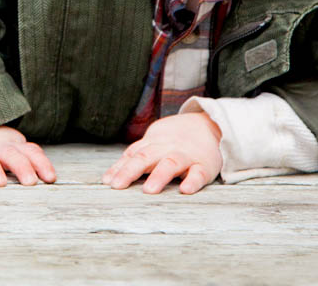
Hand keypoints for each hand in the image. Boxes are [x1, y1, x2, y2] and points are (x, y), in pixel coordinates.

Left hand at [101, 112, 222, 193]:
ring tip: (149, 190)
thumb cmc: (175, 140)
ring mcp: (186, 156)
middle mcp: (167, 149)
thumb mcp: (154, 143)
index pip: (133, 155)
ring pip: (170, 164)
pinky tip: (185, 190)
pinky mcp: (204, 165)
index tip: (108, 182)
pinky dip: (193, 181)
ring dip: (159, 176)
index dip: (119, 168)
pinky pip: (199, 173)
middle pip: (146, 157)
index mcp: (153, 144)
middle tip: (118, 186)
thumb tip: (109, 177)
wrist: (209, 125)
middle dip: (130, 171)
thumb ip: (134, 157)